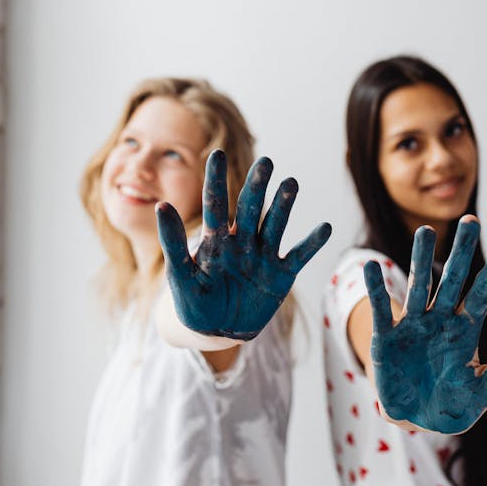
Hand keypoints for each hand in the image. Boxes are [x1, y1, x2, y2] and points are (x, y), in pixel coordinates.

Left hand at [156, 149, 331, 339]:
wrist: (217, 330)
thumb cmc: (194, 300)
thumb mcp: (179, 275)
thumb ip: (172, 243)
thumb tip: (161, 205)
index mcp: (215, 239)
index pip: (215, 204)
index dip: (215, 180)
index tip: (217, 155)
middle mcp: (241, 241)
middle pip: (251, 209)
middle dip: (257, 186)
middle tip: (265, 162)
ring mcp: (263, 256)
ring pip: (274, 225)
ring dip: (283, 206)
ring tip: (291, 183)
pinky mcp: (281, 275)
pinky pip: (298, 256)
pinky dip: (311, 244)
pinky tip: (325, 227)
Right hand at [364, 217, 486, 433]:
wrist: (418, 422)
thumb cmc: (456, 404)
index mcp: (466, 328)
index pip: (484, 291)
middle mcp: (440, 319)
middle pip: (453, 278)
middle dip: (462, 251)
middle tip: (471, 220)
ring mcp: (413, 325)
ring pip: (419, 286)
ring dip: (420, 259)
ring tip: (426, 233)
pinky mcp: (386, 337)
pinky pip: (380, 310)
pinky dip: (376, 289)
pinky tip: (371, 267)